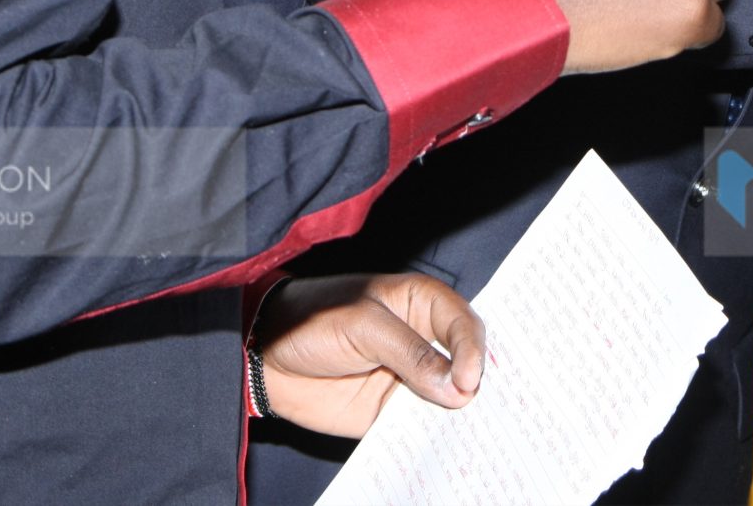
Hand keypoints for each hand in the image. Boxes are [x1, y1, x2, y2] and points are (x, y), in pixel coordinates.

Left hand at [253, 273, 486, 438]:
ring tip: (474, 434)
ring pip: (449, 398)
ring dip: (460, 415)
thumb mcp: (363, 327)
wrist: (267, 358)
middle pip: (466, 362)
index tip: (467, 380)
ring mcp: (411, 379)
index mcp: (422, 305)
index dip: (472, 349)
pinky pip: (421, 426)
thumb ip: (410, 354)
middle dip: (479, 383)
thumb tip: (457, 388)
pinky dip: (433, 437)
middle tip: (485, 407)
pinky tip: (444, 448)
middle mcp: (424, 341)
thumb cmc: (314, 320)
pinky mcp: (392, 412)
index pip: (462, 323)